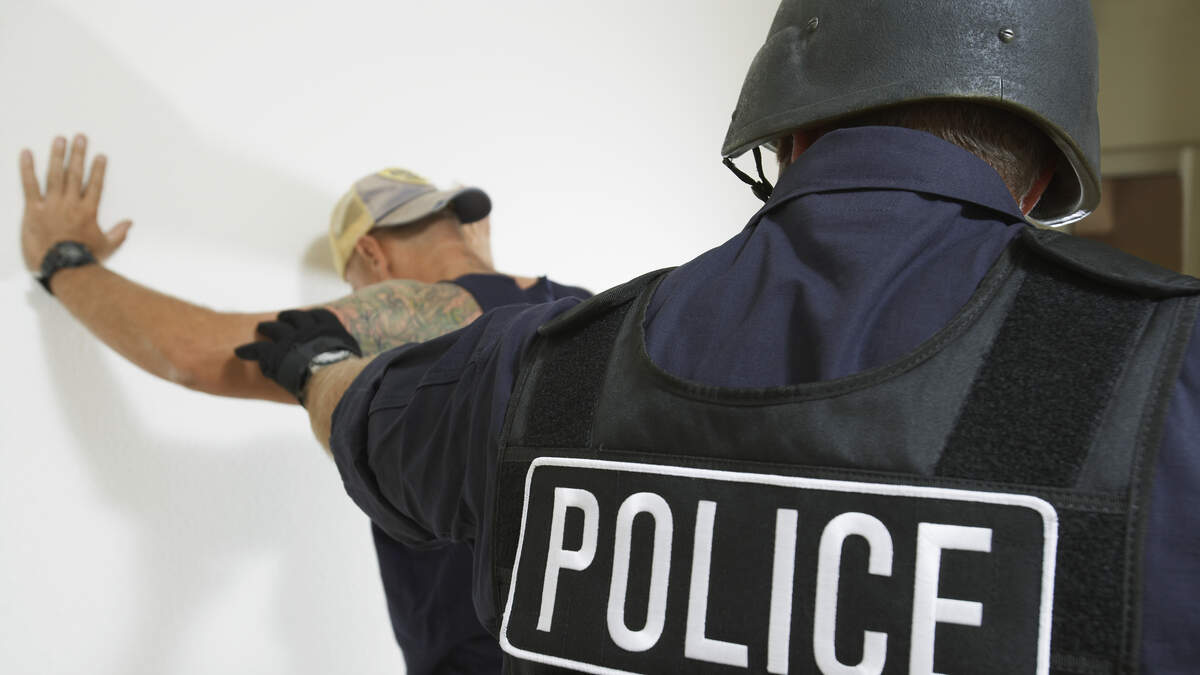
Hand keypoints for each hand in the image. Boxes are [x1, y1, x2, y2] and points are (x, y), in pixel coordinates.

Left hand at [19, 134, 131, 272]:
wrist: (63, 268)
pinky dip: (27, 169)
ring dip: (57, 156)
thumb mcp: (106, 247)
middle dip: (78, 154)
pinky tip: (27, 153)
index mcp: (88, 211)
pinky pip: (29, 186)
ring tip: (59, 140)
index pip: (95, 185)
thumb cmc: (85, 260)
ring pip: (55, 175)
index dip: (98, 169)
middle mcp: (71, 204)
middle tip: (79, 137)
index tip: (100, 156)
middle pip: (75, 174)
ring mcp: (52, 205)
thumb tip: (129, 223)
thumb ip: (118, 234)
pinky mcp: (33, 210)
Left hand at [234, 309, 361, 400]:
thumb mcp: (354, 357)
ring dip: (267, 328)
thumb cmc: (347, 371)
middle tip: (281, 319)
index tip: (307, 317)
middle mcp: (308, 328)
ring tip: (262, 328)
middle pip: (295, 317)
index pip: (319, 315)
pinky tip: (240, 352)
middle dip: (287, 318)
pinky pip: (258, 349)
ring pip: (274, 328)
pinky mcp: (274, 353)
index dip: (311, 316)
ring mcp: (290, 338)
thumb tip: (362, 366)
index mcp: (330, 327)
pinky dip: (248, 350)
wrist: (330, 376)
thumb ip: (350, 355)